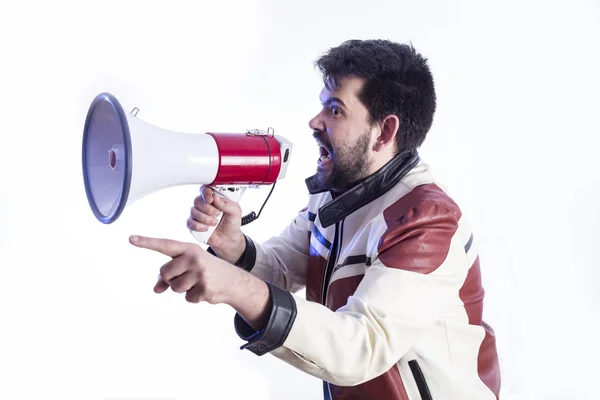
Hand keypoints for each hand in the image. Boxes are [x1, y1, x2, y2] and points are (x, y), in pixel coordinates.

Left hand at [129, 234, 271, 329]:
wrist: (232, 281)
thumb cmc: (205, 271)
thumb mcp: (189, 267)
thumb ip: (170, 275)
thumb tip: (156, 289)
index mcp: (188, 249)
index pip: (164, 245)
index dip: (147, 242)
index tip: (131, 239)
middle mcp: (194, 258)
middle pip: (165, 272)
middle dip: (172, 278)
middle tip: (188, 276)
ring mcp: (200, 273)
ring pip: (174, 287)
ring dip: (183, 289)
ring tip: (197, 283)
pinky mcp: (204, 288)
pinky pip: (187, 298)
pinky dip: (194, 297)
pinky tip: (204, 291)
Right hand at [187, 185, 245, 261]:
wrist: (229, 238)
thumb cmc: (232, 223)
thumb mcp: (235, 211)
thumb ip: (226, 203)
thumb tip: (215, 197)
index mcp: (214, 198)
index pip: (205, 189)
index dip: (205, 193)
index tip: (210, 200)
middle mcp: (204, 205)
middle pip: (197, 200)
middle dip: (208, 209)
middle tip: (217, 214)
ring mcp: (197, 214)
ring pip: (193, 211)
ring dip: (205, 218)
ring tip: (215, 223)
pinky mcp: (193, 225)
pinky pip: (190, 222)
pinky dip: (199, 226)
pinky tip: (207, 229)